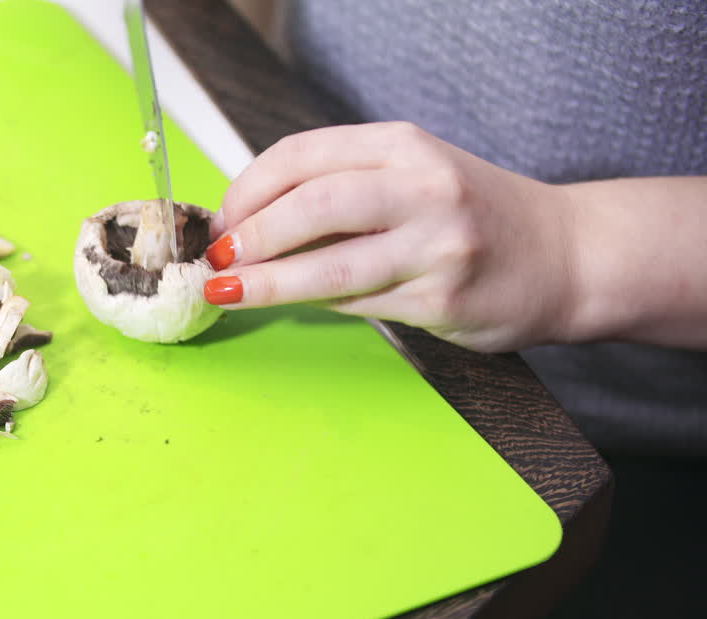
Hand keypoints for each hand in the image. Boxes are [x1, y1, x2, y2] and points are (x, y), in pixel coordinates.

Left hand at [204, 122, 577, 352]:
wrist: (569, 255)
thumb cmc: (472, 215)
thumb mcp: (412, 177)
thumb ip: (341, 189)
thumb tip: (251, 223)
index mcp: (404, 145)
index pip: (303, 155)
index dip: (249, 189)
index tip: (223, 218)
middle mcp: (424, 187)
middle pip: (313, 205)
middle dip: (252, 235)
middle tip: (218, 258)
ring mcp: (438, 245)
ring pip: (330, 267)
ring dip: (268, 283)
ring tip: (229, 290)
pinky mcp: (443, 299)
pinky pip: (360, 304)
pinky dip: (321, 304)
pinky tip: (301, 301)